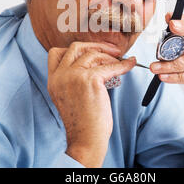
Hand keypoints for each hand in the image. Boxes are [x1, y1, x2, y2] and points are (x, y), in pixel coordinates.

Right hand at [47, 41, 135, 166]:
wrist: (86, 138)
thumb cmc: (83, 119)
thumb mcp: (68, 95)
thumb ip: (73, 77)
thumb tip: (94, 59)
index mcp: (53, 79)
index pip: (56, 53)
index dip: (74, 49)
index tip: (91, 50)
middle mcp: (60, 76)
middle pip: (76, 47)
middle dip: (95, 45)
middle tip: (111, 50)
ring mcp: (73, 76)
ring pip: (93, 54)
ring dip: (110, 57)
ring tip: (120, 62)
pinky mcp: (89, 80)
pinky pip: (110, 66)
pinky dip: (122, 65)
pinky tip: (129, 64)